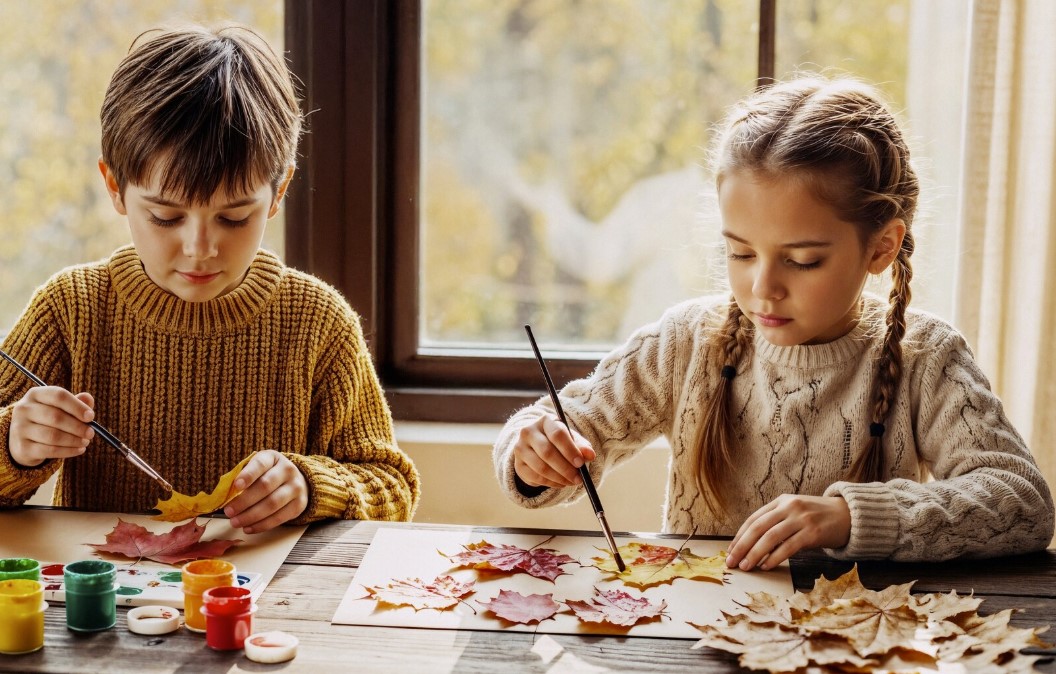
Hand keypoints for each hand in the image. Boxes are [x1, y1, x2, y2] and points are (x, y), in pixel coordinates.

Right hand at [8, 387, 94, 467]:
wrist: (24, 440)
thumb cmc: (48, 420)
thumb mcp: (60, 407)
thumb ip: (76, 402)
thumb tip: (87, 398)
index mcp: (35, 394)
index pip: (59, 396)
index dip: (77, 406)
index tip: (91, 417)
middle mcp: (24, 409)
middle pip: (56, 417)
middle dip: (77, 426)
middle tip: (91, 433)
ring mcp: (20, 429)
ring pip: (53, 436)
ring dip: (74, 440)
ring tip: (85, 442)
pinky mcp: (22, 447)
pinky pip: (50, 450)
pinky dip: (68, 451)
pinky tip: (79, 450)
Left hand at [224, 450, 307, 533]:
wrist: (295, 481)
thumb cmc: (267, 475)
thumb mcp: (257, 469)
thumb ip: (242, 478)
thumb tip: (225, 495)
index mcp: (273, 458)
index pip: (260, 464)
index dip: (248, 475)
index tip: (236, 486)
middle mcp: (288, 470)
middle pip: (265, 486)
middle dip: (244, 501)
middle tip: (228, 512)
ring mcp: (296, 488)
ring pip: (272, 504)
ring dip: (251, 516)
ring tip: (235, 522)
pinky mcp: (299, 505)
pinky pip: (279, 518)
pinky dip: (261, 525)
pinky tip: (248, 528)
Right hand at [512, 414, 595, 487]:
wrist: (536, 447)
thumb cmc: (558, 441)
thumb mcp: (571, 440)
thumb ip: (581, 446)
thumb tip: (590, 455)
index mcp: (545, 421)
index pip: (557, 434)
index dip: (570, 450)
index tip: (581, 463)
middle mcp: (528, 432)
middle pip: (547, 452)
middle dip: (565, 468)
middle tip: (578, 478)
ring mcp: (520, 448)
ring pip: (541, 467)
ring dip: (559, 478)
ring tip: (572, 481)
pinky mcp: (518, 465)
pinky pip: (536, 477)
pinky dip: (551, 483)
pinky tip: (561, 483)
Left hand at [725, 494, 850, 570]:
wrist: (848, 515)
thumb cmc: (817, 517)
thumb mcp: (794, 512)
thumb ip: (776, 522)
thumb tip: (752, 545)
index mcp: (781, 501)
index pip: (753, 519)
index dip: (740, 536)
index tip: (730, 551)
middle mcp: (789, 507)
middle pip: (758, 527)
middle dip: (742, 546)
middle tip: (732, 562)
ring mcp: (801, 519)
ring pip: (770, 537)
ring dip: (755, 554)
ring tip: (746, 566)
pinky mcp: (813, 533)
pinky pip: (788, 547)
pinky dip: (774, 557)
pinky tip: (766, 566)